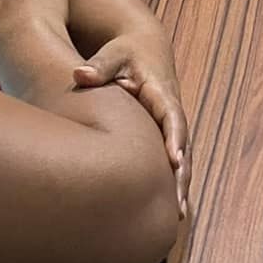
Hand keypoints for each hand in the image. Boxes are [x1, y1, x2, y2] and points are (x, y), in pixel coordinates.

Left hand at [73, 32, 191, 215]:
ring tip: (178, 216)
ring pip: (181, 157)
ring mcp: (169, 123)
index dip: (174, 139)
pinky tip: (170, 207)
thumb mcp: (113, 53)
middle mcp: (171, 110)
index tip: (175, 161)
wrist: (145, 46)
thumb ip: (99, 66)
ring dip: (181, 184)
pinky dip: (173, 181)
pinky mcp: (163, 132)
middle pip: (182, 145)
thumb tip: (80, 75)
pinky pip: (171, 159)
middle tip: (179, 204)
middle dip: (182, 174)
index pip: (172, 118)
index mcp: (162, 92)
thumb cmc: (126, 51)